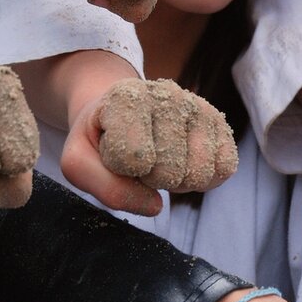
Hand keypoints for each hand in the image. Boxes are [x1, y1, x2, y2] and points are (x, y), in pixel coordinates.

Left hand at [61, 78, 237, 215]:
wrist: (124, 113)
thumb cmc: (101, 139)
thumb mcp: (78, 161)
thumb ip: (103, 187)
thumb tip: (155, 205)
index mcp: (125, 97)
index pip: (131, 160)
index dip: (119, 169)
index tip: (113, 151)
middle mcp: (168, 95)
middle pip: (167, 172)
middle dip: (150, 179)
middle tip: (140, 161)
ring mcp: (199, 108)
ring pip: (197, 174)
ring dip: (177, 182)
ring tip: (162, 161)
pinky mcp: (221, 125)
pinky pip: (224, 170)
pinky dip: (203, 179)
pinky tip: (185, 164)